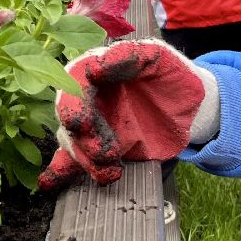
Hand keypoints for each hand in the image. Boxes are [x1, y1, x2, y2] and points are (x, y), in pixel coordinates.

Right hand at [38, 40, 218, 191]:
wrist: (192, 107)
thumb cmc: (173, 75)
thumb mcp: (159, 58)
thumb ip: (132, 56)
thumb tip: (96, 69)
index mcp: (97, 67)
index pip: (74, 81)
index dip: (75, 102)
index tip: (82, 122)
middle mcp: (88, 96)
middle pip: (68, 115)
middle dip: (79, 137)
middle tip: (102, 150)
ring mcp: (93, 123)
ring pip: (71, 141)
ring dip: (84, 159)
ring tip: (110, 168)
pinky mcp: (100, 146)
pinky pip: (74, 159)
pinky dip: (60, 173)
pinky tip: (49, 184)